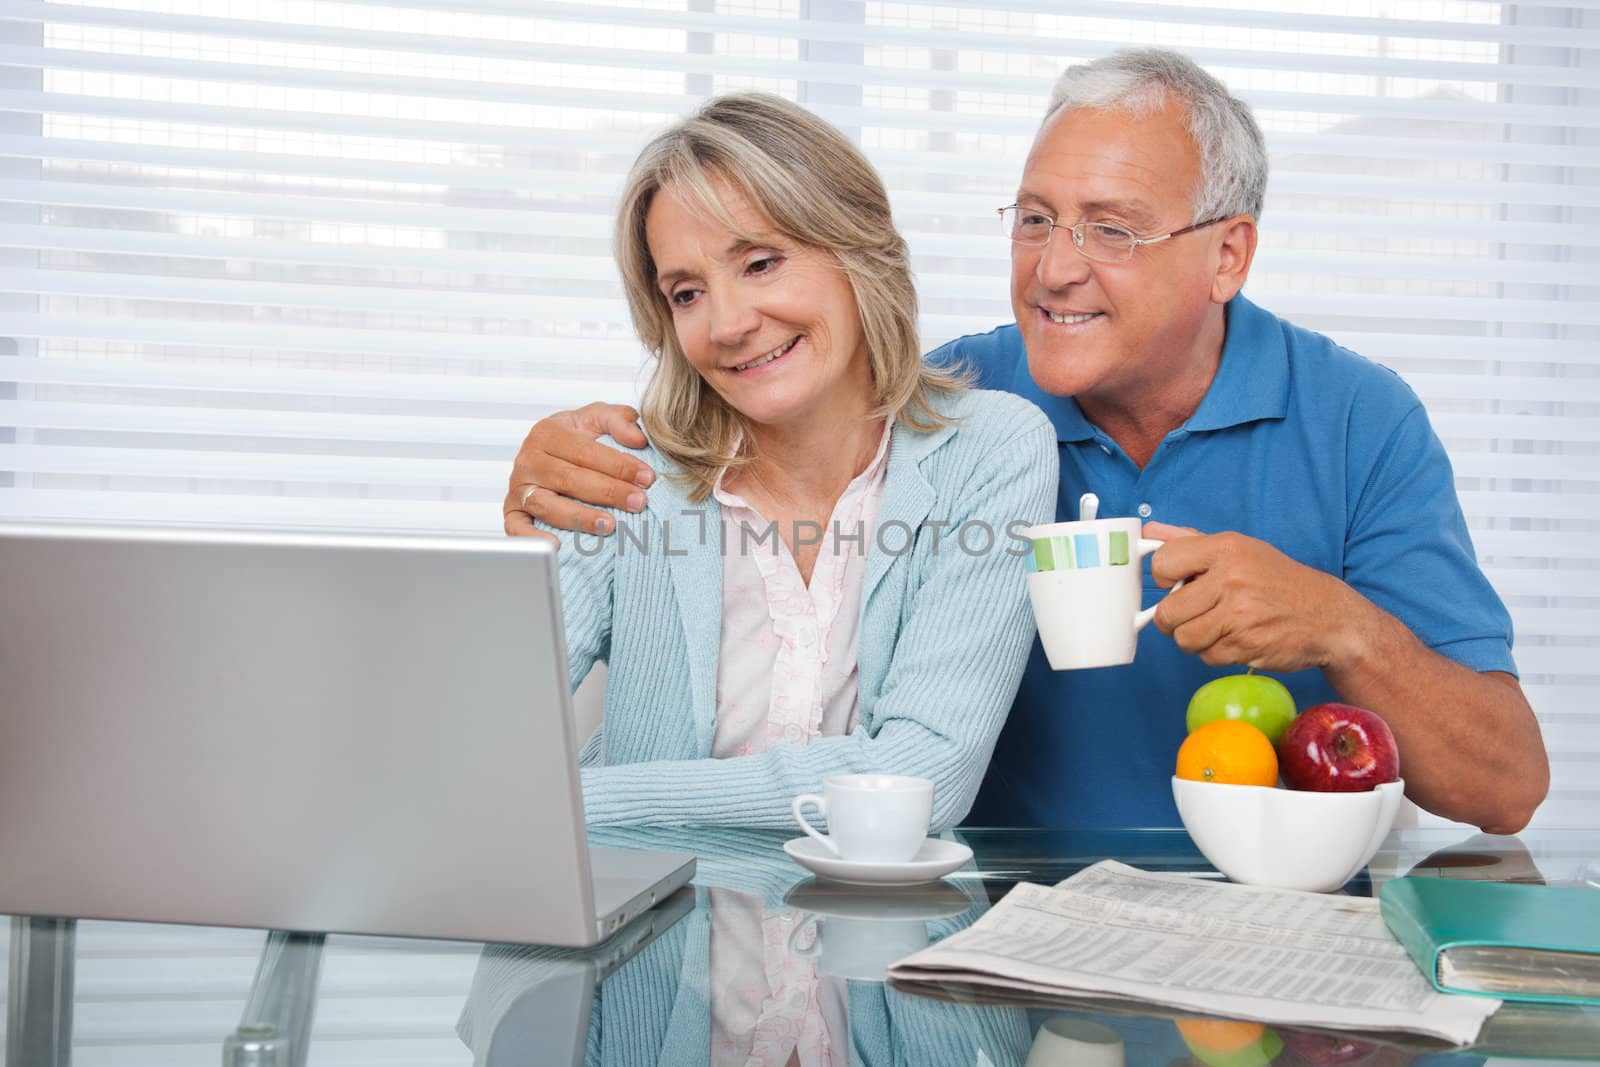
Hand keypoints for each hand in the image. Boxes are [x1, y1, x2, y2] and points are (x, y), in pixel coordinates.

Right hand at [503, 403, 654, 537]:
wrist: (547, 451)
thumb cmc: (575, 437)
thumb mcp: (597, 418)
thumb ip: (619, 420)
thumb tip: (638, 439)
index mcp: (547, 433)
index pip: (585, 452)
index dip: (618, 465)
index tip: (646, 477)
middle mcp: (529, 460)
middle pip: (570, 479)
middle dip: (609, 492)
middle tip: (638, 502)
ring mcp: (518, 487)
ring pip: (548, 505)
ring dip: (580, 517)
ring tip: (609, 525)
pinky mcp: (511, 511)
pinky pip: (517, 527)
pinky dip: (534, 537)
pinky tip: (557, 545)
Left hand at [1144, 521, 1376, 672]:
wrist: (1329, 617)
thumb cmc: (1278, 581)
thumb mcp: (1241, 550)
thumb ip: (1191, 541)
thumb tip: (1149, 530)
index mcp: (1225, 549)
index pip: (1162, 562)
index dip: (1164, 578)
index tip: (1177, 583)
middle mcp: (1230, 579)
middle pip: (1167, 611)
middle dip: (1174, 618)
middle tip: (1196, 613)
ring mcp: (1238, 615)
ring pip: (1184, 639)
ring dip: (1195, 638)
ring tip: (1219, 626)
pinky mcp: (1245, 645)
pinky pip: (1207, 657)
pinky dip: (1216, 653)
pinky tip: (1236, 638)